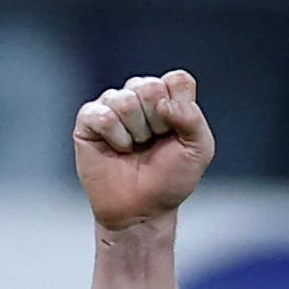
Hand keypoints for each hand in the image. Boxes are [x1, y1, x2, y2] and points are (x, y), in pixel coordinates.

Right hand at [74, 70, 214, 231]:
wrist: (143, 208)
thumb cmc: (170, 178)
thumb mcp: (199, 151)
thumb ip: (193, 120)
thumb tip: (163, 103)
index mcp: (168, 96)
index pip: (177, 80)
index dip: (180, 108)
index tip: (176, 133)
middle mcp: (138, 95)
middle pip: (150, 86)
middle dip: (158, 123)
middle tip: (154, 142)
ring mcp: (112, 104)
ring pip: (125, 101)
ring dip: (137, 133)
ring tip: (136, 147)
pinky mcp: (89, 118)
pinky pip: (104, 116)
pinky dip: (117, 139)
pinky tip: (118, 149)